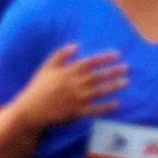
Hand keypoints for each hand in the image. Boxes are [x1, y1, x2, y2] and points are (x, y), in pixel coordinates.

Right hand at [12, 43, 126, 130]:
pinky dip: (106, 107)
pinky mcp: (77, 112)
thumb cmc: (38, 88)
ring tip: (126, 82)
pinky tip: (116, 104)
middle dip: (113, 71)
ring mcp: (77, 99)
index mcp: (68, 72)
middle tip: (127, 68)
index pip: (90, 62)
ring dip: (113, 86)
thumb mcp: (47, 67)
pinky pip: (95, 109)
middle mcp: (75, 85)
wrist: (31, 110)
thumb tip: (77, 45)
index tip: (117, 54)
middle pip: (98, 76)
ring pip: (99, 91)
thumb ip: (61, 55)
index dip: (104, 57)